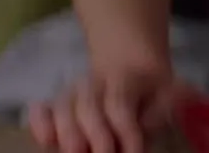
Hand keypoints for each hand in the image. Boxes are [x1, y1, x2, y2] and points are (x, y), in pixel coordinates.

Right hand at [28, 67, 192, 152]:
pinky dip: (40, 124)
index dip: (125, 130)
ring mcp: (72, 92)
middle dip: (96, 136)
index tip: (135, 152)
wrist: (130, 64)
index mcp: (126, 78)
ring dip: (69, 134)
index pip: (120, 105)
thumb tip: (150, 124)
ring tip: (78, 152)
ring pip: (64, 109)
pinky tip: (47, 140)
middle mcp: (94, 82)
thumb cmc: (151, 89)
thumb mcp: (168, 92)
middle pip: (88, 107)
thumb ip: (163, 108)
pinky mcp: (57, 104)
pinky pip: (42, 112)